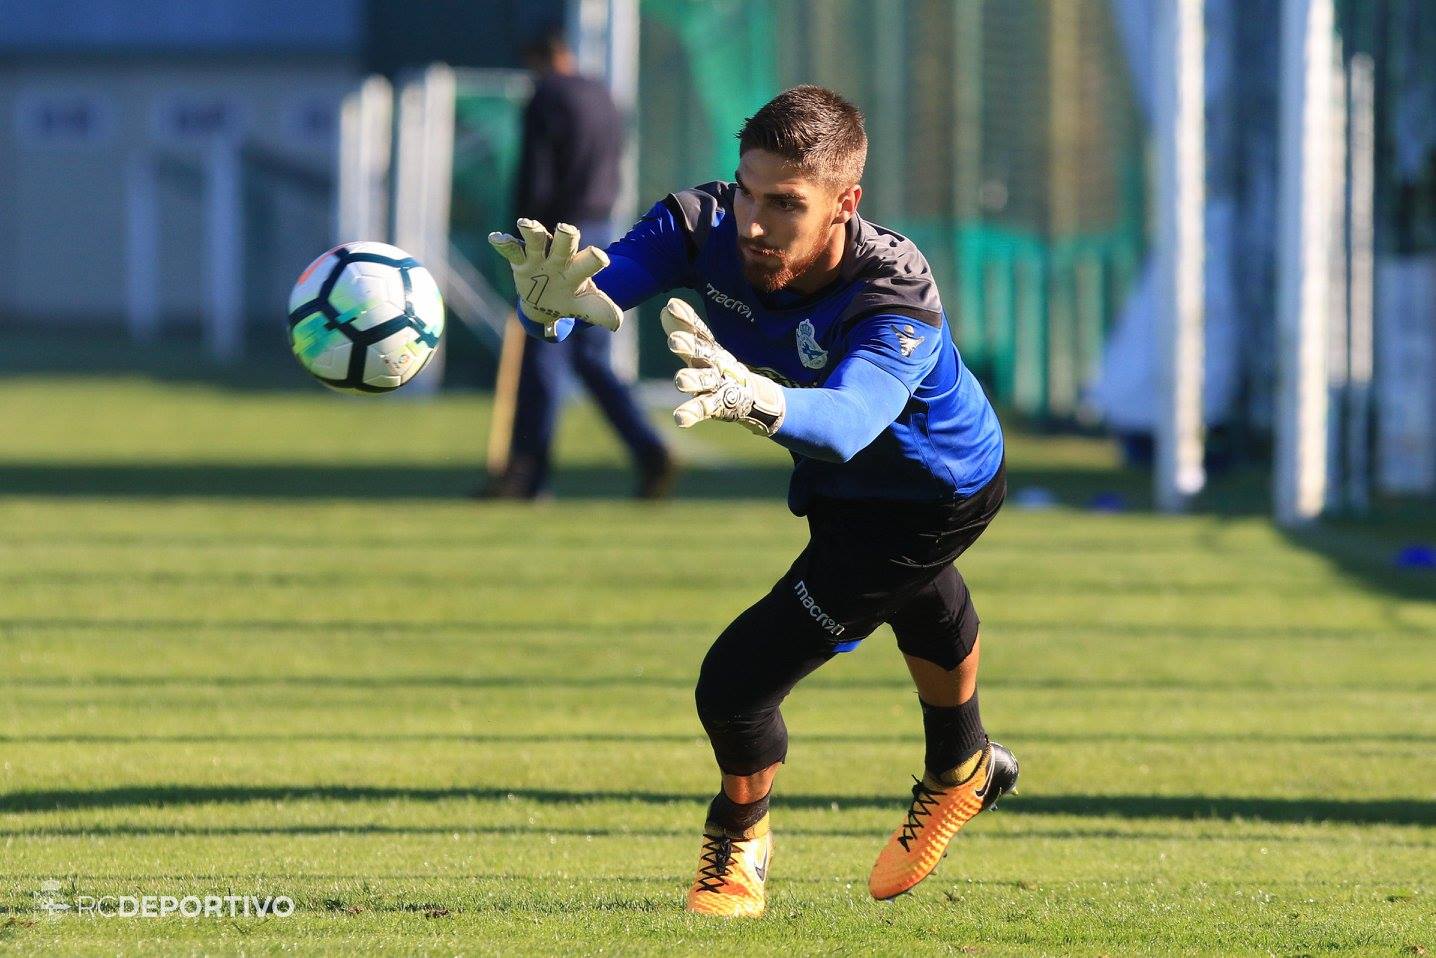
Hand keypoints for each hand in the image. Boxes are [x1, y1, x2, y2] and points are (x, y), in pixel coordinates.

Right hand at [487, 219, 622, 337]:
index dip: (594, 260)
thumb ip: (600, 312)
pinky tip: (495, 238)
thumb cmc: (572, 299)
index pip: (589, 262)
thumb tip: (616, 323)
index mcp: (579, 269)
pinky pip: (512, 250)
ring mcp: (540, 257)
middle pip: (565, 244)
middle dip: (566, 236)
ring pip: (538, 240)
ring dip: (532, 231)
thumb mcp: (586, 307)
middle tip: (567, 230)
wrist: (548, 301)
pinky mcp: (521, 261)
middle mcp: (561, 258)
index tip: (601, 258)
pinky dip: (503, 243)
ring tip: (525, 225)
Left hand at [661, 298, 785, 435]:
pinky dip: (692, 413)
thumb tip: (664, 309)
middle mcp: (715, 363)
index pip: (698, 330)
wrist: (750, 396)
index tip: (671, 305)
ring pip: (705, 380)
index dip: (686, 318)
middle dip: (689, 346)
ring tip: (680, 380)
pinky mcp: (717, 406)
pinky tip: (680, 418)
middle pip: (703, 352)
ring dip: (693, 380)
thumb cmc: (718, 369)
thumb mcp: (701, 350)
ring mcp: (718, 384)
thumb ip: (684, 331)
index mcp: (710, 348)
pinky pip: (703, 409)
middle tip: (674, 340)